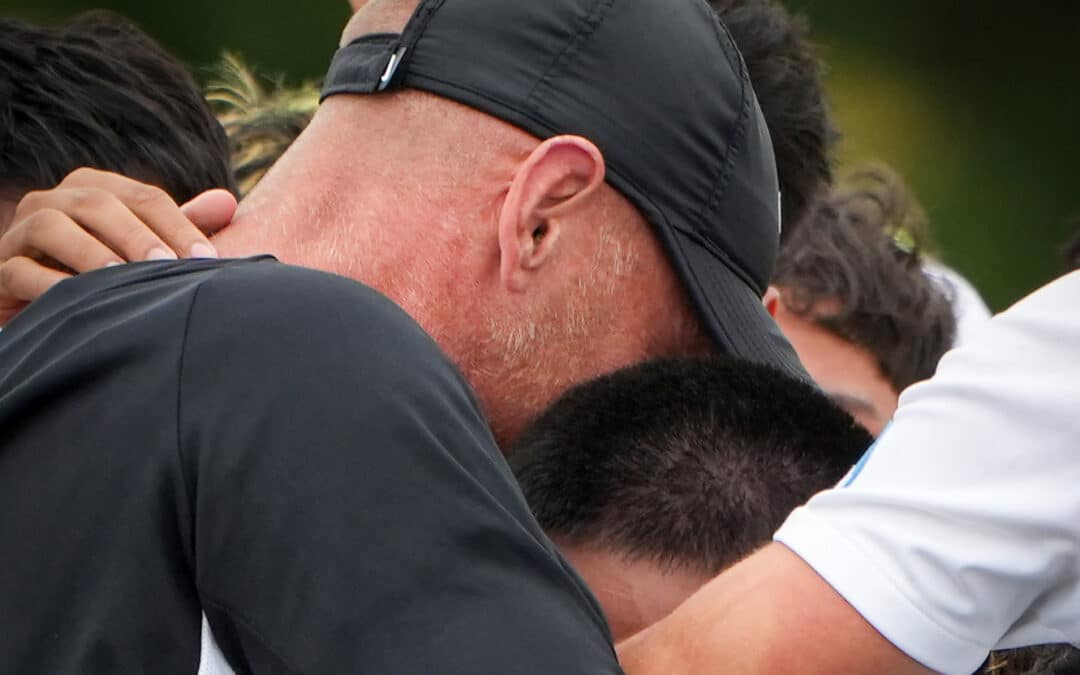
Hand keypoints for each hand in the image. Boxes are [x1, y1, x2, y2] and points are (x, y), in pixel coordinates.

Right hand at [0, 168, 237, 324]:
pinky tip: (81, 300)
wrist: (40, 312)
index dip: (178, 225)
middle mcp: (53, 202)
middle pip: (98, 203)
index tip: (207, 260)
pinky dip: (49, 284)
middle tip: (169, 269)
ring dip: (91, 253)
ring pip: (51, 226)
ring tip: (123, 280)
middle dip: (138, 236)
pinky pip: (19, 270)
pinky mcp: (0, 270)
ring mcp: (19, 234)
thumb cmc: (101, 277)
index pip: (143, 196)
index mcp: (92, 191)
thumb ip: (177, 225)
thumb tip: (227, 201)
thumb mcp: (141, 250)